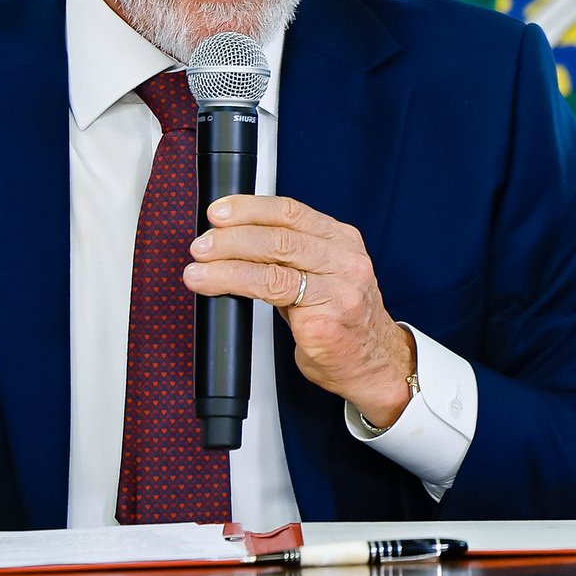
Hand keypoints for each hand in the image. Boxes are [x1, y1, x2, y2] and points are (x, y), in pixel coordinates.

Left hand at [183, 195, 416, 426]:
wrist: (376, 367)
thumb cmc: (344, 322)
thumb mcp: (323, 277)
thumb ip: (290, 257)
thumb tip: (233, 241)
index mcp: (342, 241)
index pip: (291, 211)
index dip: (250, 208)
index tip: (219, 211)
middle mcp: (344, 260)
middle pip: (280, 234)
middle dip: (232, 236)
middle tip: (202, 244)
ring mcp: (338, 289)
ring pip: (274, 262)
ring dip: (227, 262)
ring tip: (198, 267)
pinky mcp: (325, 320)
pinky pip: (273, 294)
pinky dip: (236, 284)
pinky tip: (214, 286)